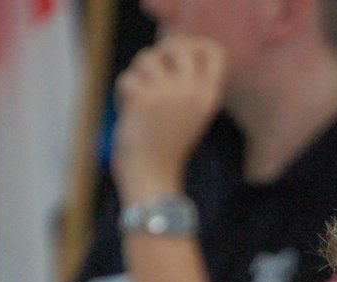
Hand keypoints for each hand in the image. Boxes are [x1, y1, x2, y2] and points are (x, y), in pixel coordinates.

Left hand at [111, 36, 226, 203]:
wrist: (152, 181)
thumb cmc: (166, 148)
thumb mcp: (188, 113)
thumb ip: (185, 83)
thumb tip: (168, 49)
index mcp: (209, 96)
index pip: (213, 51)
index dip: (194, 47)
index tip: (178, 61)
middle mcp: (191, 91)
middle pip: (177, 45)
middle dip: (160, 55)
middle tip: (152, 76)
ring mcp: (167, 93)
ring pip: (147, 58)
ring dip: (138, 76)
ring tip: (140, 99)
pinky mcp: (142, 99)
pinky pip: (127, 79)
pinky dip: (122, 95)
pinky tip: (129, 113)